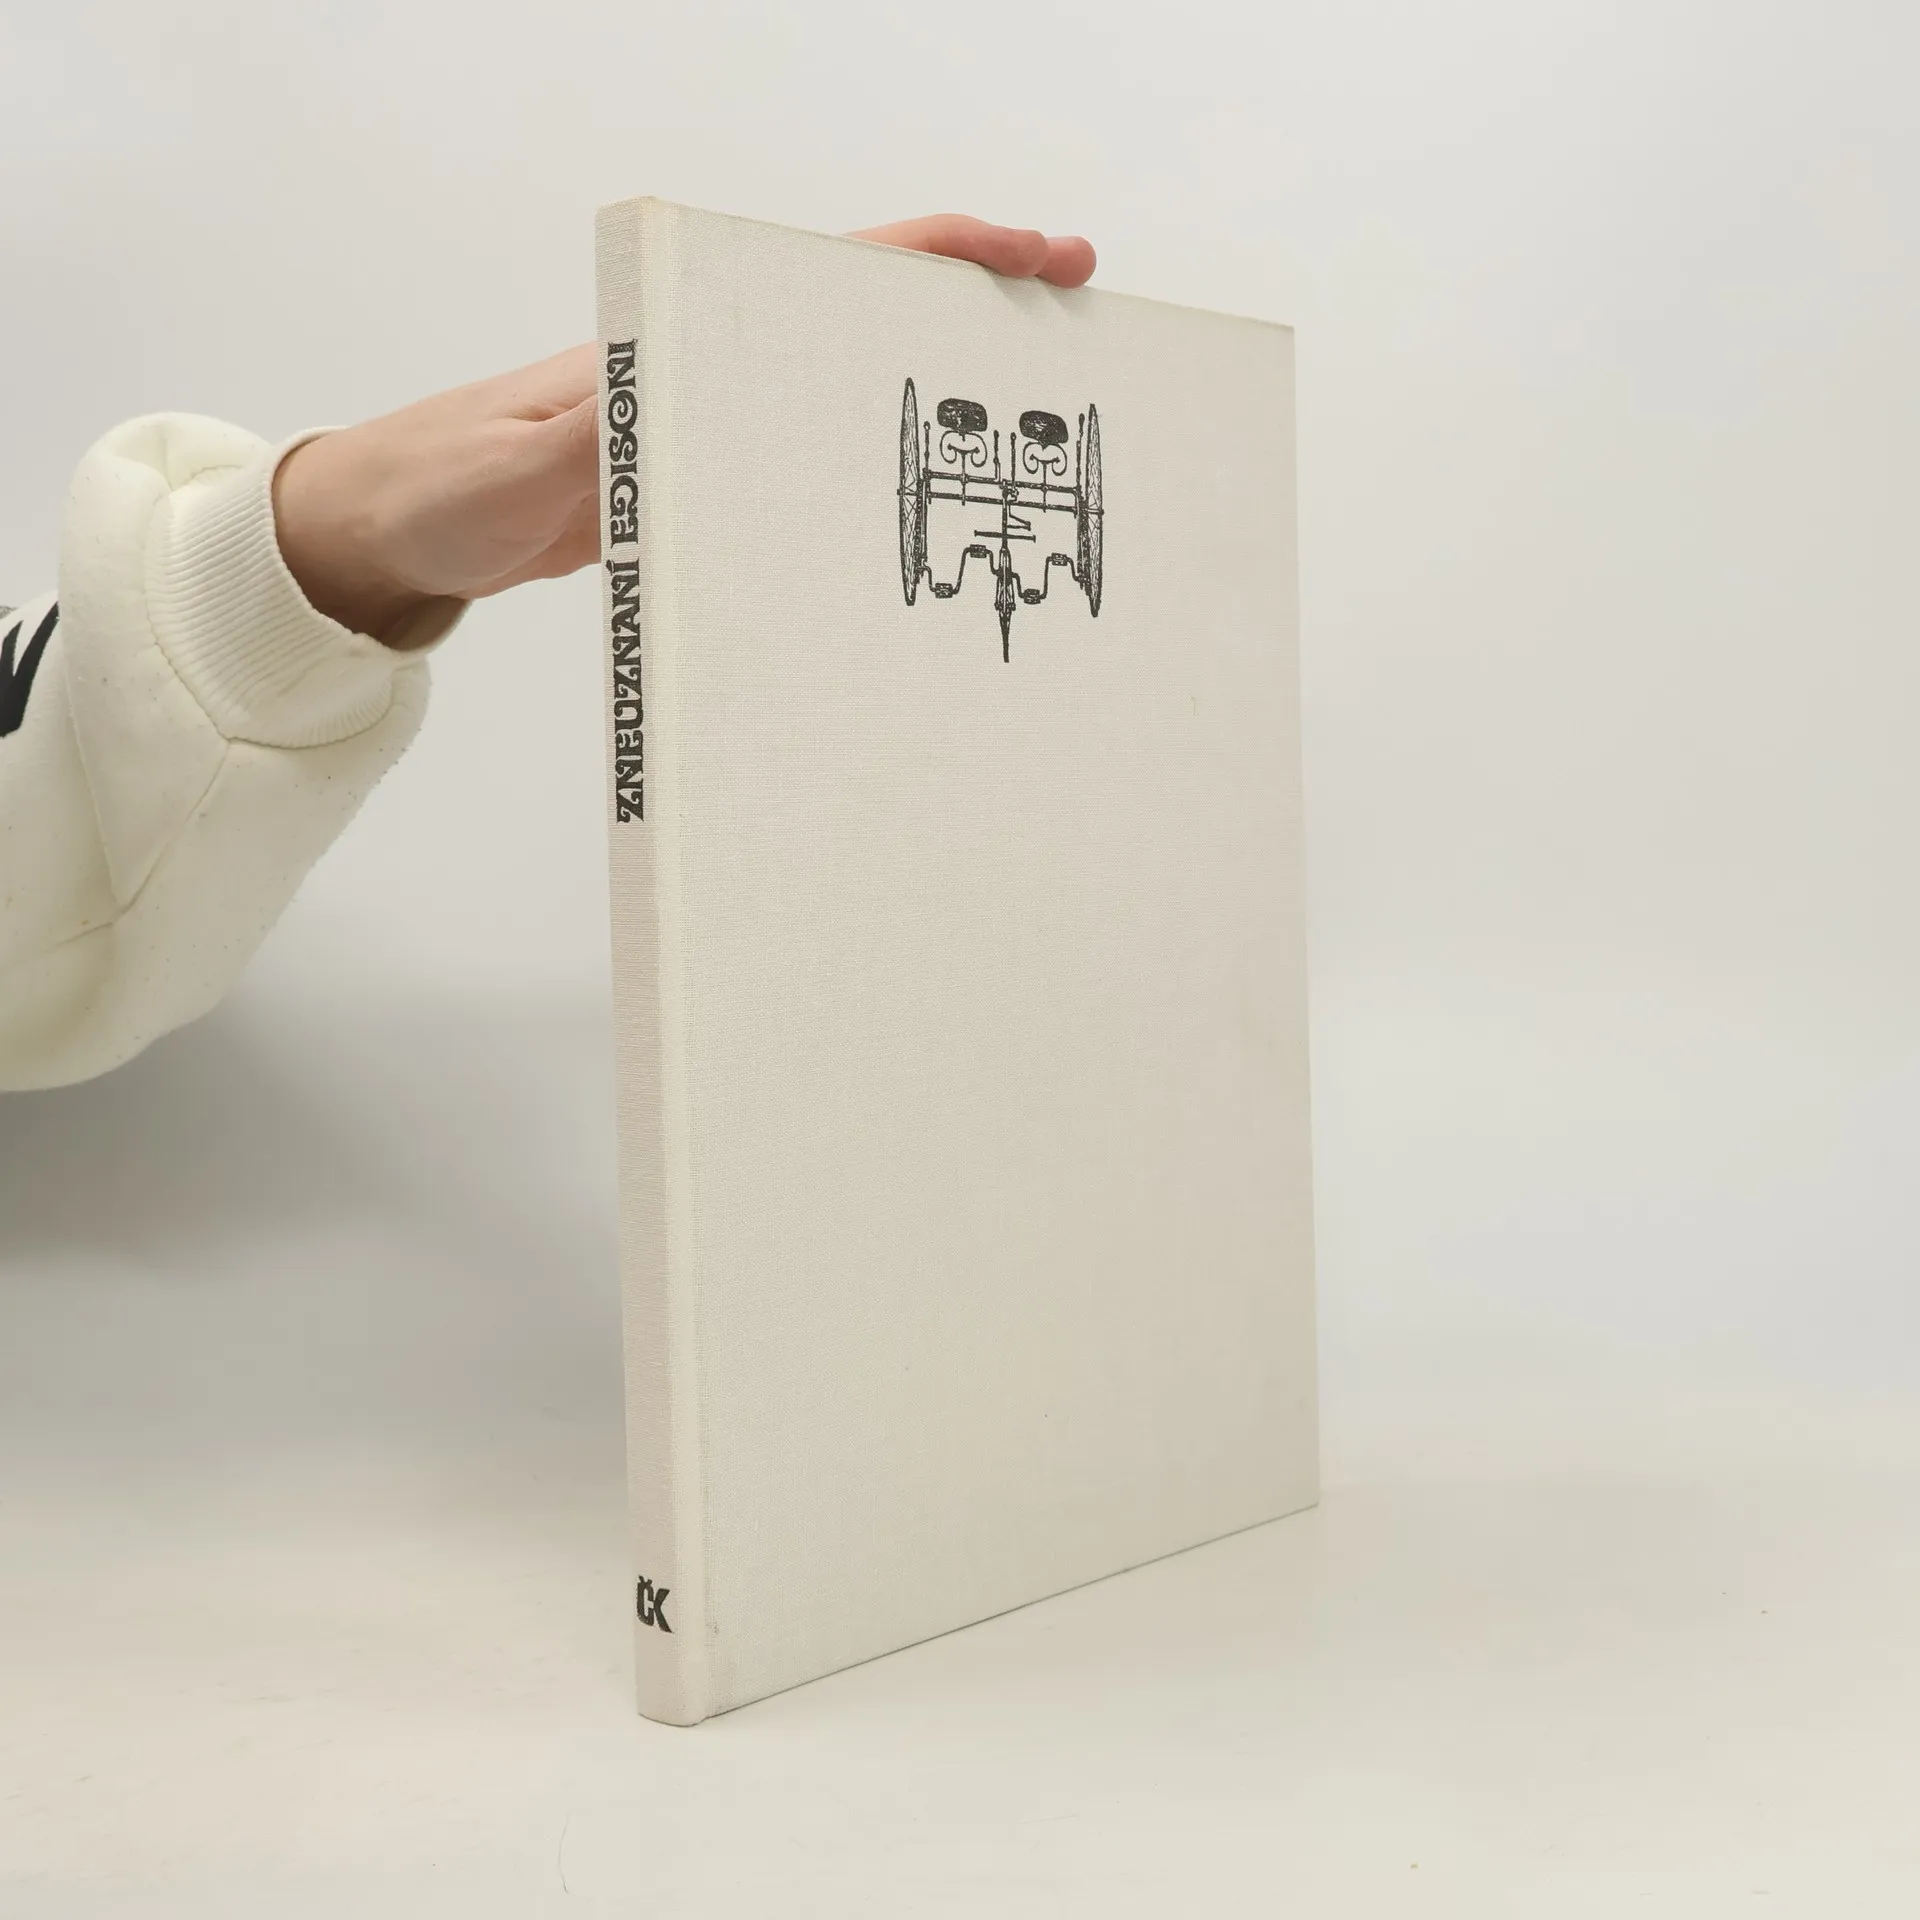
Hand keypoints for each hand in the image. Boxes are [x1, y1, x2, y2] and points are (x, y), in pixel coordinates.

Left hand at [273, 215, 1096, 641]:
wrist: (390, 529)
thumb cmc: (435, 483)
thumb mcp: (509, 465)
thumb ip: (581, 436)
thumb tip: (661, 398)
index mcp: (672, 335)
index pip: (831, 268)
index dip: (944, 253)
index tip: (1037, 253)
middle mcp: (702, 366)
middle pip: (861, 319)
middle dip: (973, 321)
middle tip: (1075, 342)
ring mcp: (703, 423)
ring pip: (839, 390)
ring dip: (928, 403)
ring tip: (1024, 436)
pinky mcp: (692, 481)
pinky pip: (801, 460)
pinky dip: (867, 472)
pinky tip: (906, 513)